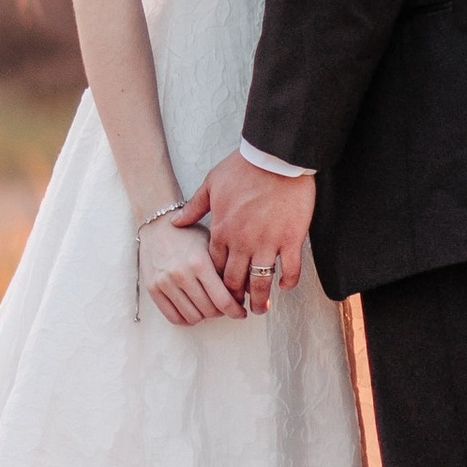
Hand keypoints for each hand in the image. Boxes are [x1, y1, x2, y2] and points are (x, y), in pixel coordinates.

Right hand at [139, 205, 240, 326]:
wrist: (157, 223)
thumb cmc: (188, 233)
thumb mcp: (210, 244)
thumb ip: (223, 268)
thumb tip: (241, 293)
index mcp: (199, 262)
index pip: (223, 300)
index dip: (235, 311)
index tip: (240, 312)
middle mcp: (181, 274)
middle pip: (209, 311)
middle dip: (221, 312)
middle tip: (225, 307)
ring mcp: (165, 282)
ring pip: (193, 317)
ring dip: (204, 316)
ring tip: (208, 306)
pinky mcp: (152, 288)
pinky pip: (173, 317)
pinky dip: (187, 319)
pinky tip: (193, 309)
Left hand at [179, 152, 315, 316]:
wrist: (275, 157)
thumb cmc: (242, 168)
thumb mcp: (211, 184)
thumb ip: (194, 208)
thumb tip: (175, 222)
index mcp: (221, 230)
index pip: (214, 267)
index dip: (215, 283)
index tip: (218, 292)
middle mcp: (242, 242)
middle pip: (234, 280)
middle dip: (234, 298)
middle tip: (237, 309)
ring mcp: (267, 243)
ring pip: (260, 282)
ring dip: (259, 299)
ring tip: (259, 309)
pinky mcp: (290, 239)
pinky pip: (290, 269)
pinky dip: (288, 282)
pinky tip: (285, 286)